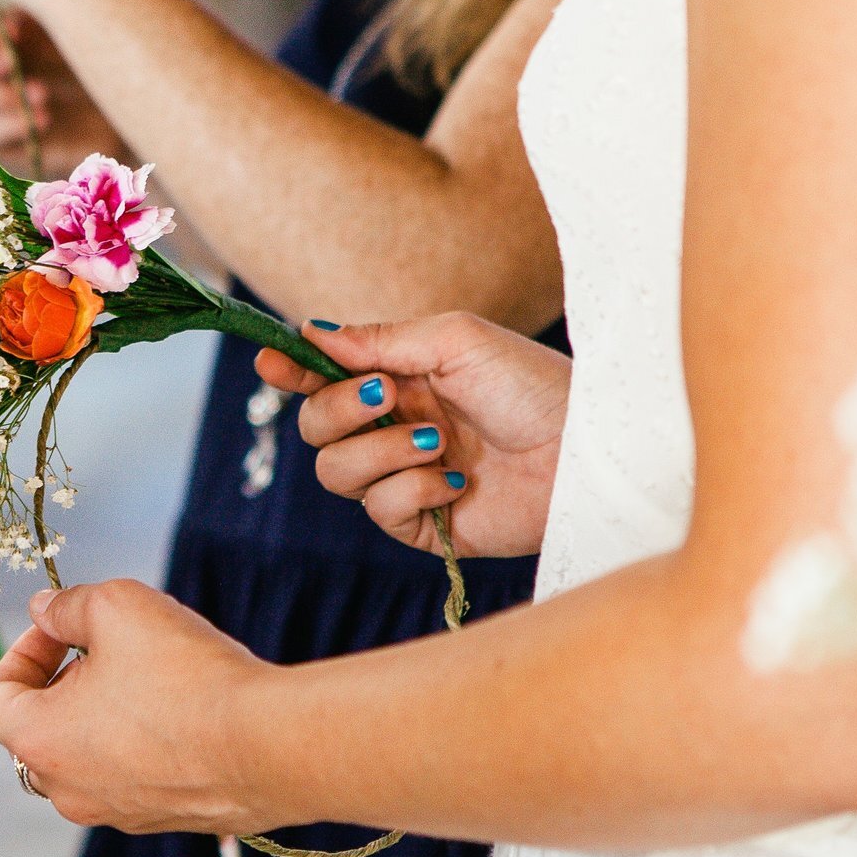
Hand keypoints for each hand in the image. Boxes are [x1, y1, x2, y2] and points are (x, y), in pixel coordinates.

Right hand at [0, 2, 129, 175]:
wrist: (136, 106)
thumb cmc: (108, 57)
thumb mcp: (80, 29)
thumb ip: (49, 16)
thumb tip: (13, 17)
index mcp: (8, 35)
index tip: (11, 30)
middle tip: (10, 64)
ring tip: (42, 93)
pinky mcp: (10, 141)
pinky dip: (10, 126)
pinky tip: (43, 119)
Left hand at [0, 582, 277, 832]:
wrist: (268, 747)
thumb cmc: (186, 677)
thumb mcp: (117, 607)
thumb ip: (68, 606)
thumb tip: (46, 609)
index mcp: (39, 742)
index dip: (21, 651)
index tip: (61, 629)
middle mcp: (69, 789)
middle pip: (40, 731)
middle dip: (64, 684)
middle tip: (108, 650)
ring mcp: (116, 812)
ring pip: (90, 755)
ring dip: (106, 713)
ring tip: (153, 675)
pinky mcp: (163, 819)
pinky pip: (134, 776)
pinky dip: (145, 743)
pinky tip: (187, 709)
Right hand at [255, 314, 570, 559]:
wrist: (586, 449)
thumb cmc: (535, 385)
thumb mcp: (457, 340)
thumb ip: (381, 339)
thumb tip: (313, 332)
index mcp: (400, 381)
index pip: (326, 378)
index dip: (292, 370)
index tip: (270, 359)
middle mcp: (395, 429)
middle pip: (315, 429)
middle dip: (338, 409)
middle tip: (387, 393)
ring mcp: (406, 478)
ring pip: (336, 473)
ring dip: (380, 451)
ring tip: (437, 441)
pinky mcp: (424, 524)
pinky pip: (379, 511)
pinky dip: (411, 490)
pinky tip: (455, 481)